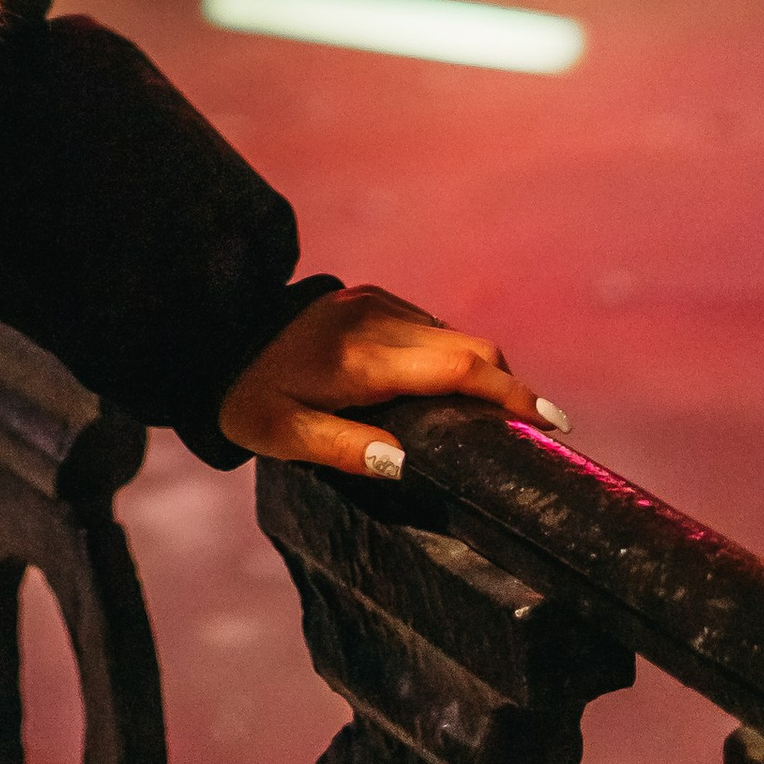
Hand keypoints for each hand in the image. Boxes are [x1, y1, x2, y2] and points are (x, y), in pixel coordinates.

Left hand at [216, 284, 564, 479]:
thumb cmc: (244, 393)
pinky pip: (428, 328)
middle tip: (532, 430)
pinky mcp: (369, 299)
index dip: (512, 394)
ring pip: (452, 336)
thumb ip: (343, 449)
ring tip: (494, 418)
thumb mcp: (280, 434)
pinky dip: (450, 356)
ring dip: (480, 370)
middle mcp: (379, 321)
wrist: (212, 328)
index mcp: (364, 359)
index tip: (552, 422)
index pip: (459, 369)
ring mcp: (375, 304)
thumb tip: (404, 464)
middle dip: (508, 385)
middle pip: (470, 348)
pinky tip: (446, 390)